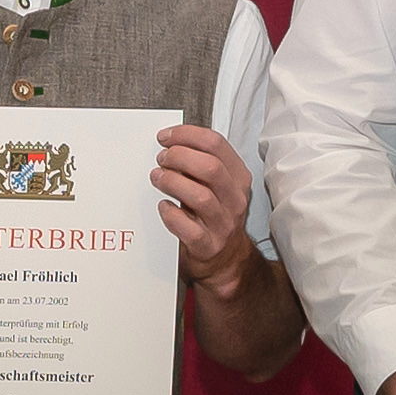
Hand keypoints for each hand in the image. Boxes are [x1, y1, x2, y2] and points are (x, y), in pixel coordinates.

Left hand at [153, 123, 260, 293]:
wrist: (224, 259)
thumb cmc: (213, 216)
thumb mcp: (217, 186)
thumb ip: (200, 163)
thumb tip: (170, 142)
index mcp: (238, 178)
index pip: (216, 144)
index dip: (186, 135)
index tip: (165, 137)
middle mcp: (234, 199)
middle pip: (210, 167)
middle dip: (179, 157)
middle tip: (161, 159)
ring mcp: (222, 224)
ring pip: (200, 197)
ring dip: (172, 182)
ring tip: (157, 178)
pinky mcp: (207, 245)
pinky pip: (189, 229)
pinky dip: (171, 215)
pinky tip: (163, 207)